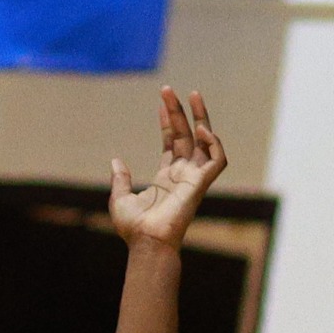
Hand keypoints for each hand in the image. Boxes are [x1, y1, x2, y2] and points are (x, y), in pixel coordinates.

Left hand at [109, 88, 227, 249]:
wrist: (145, 242)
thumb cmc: (134, 227)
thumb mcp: (120, 198)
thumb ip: (120, 179)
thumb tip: (116, 161)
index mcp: (166, 177)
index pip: (172, 143)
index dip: (168, 122)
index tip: (161, 103)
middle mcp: (182, 175)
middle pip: (186, 136)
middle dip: (180, 112)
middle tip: (169, 90)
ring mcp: (193, 178)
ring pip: (204, 141)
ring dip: (201, 117)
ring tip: (191, 95)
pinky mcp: (200, 184)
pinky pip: (217, 160)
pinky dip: (214, 144)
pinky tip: (201, 129)